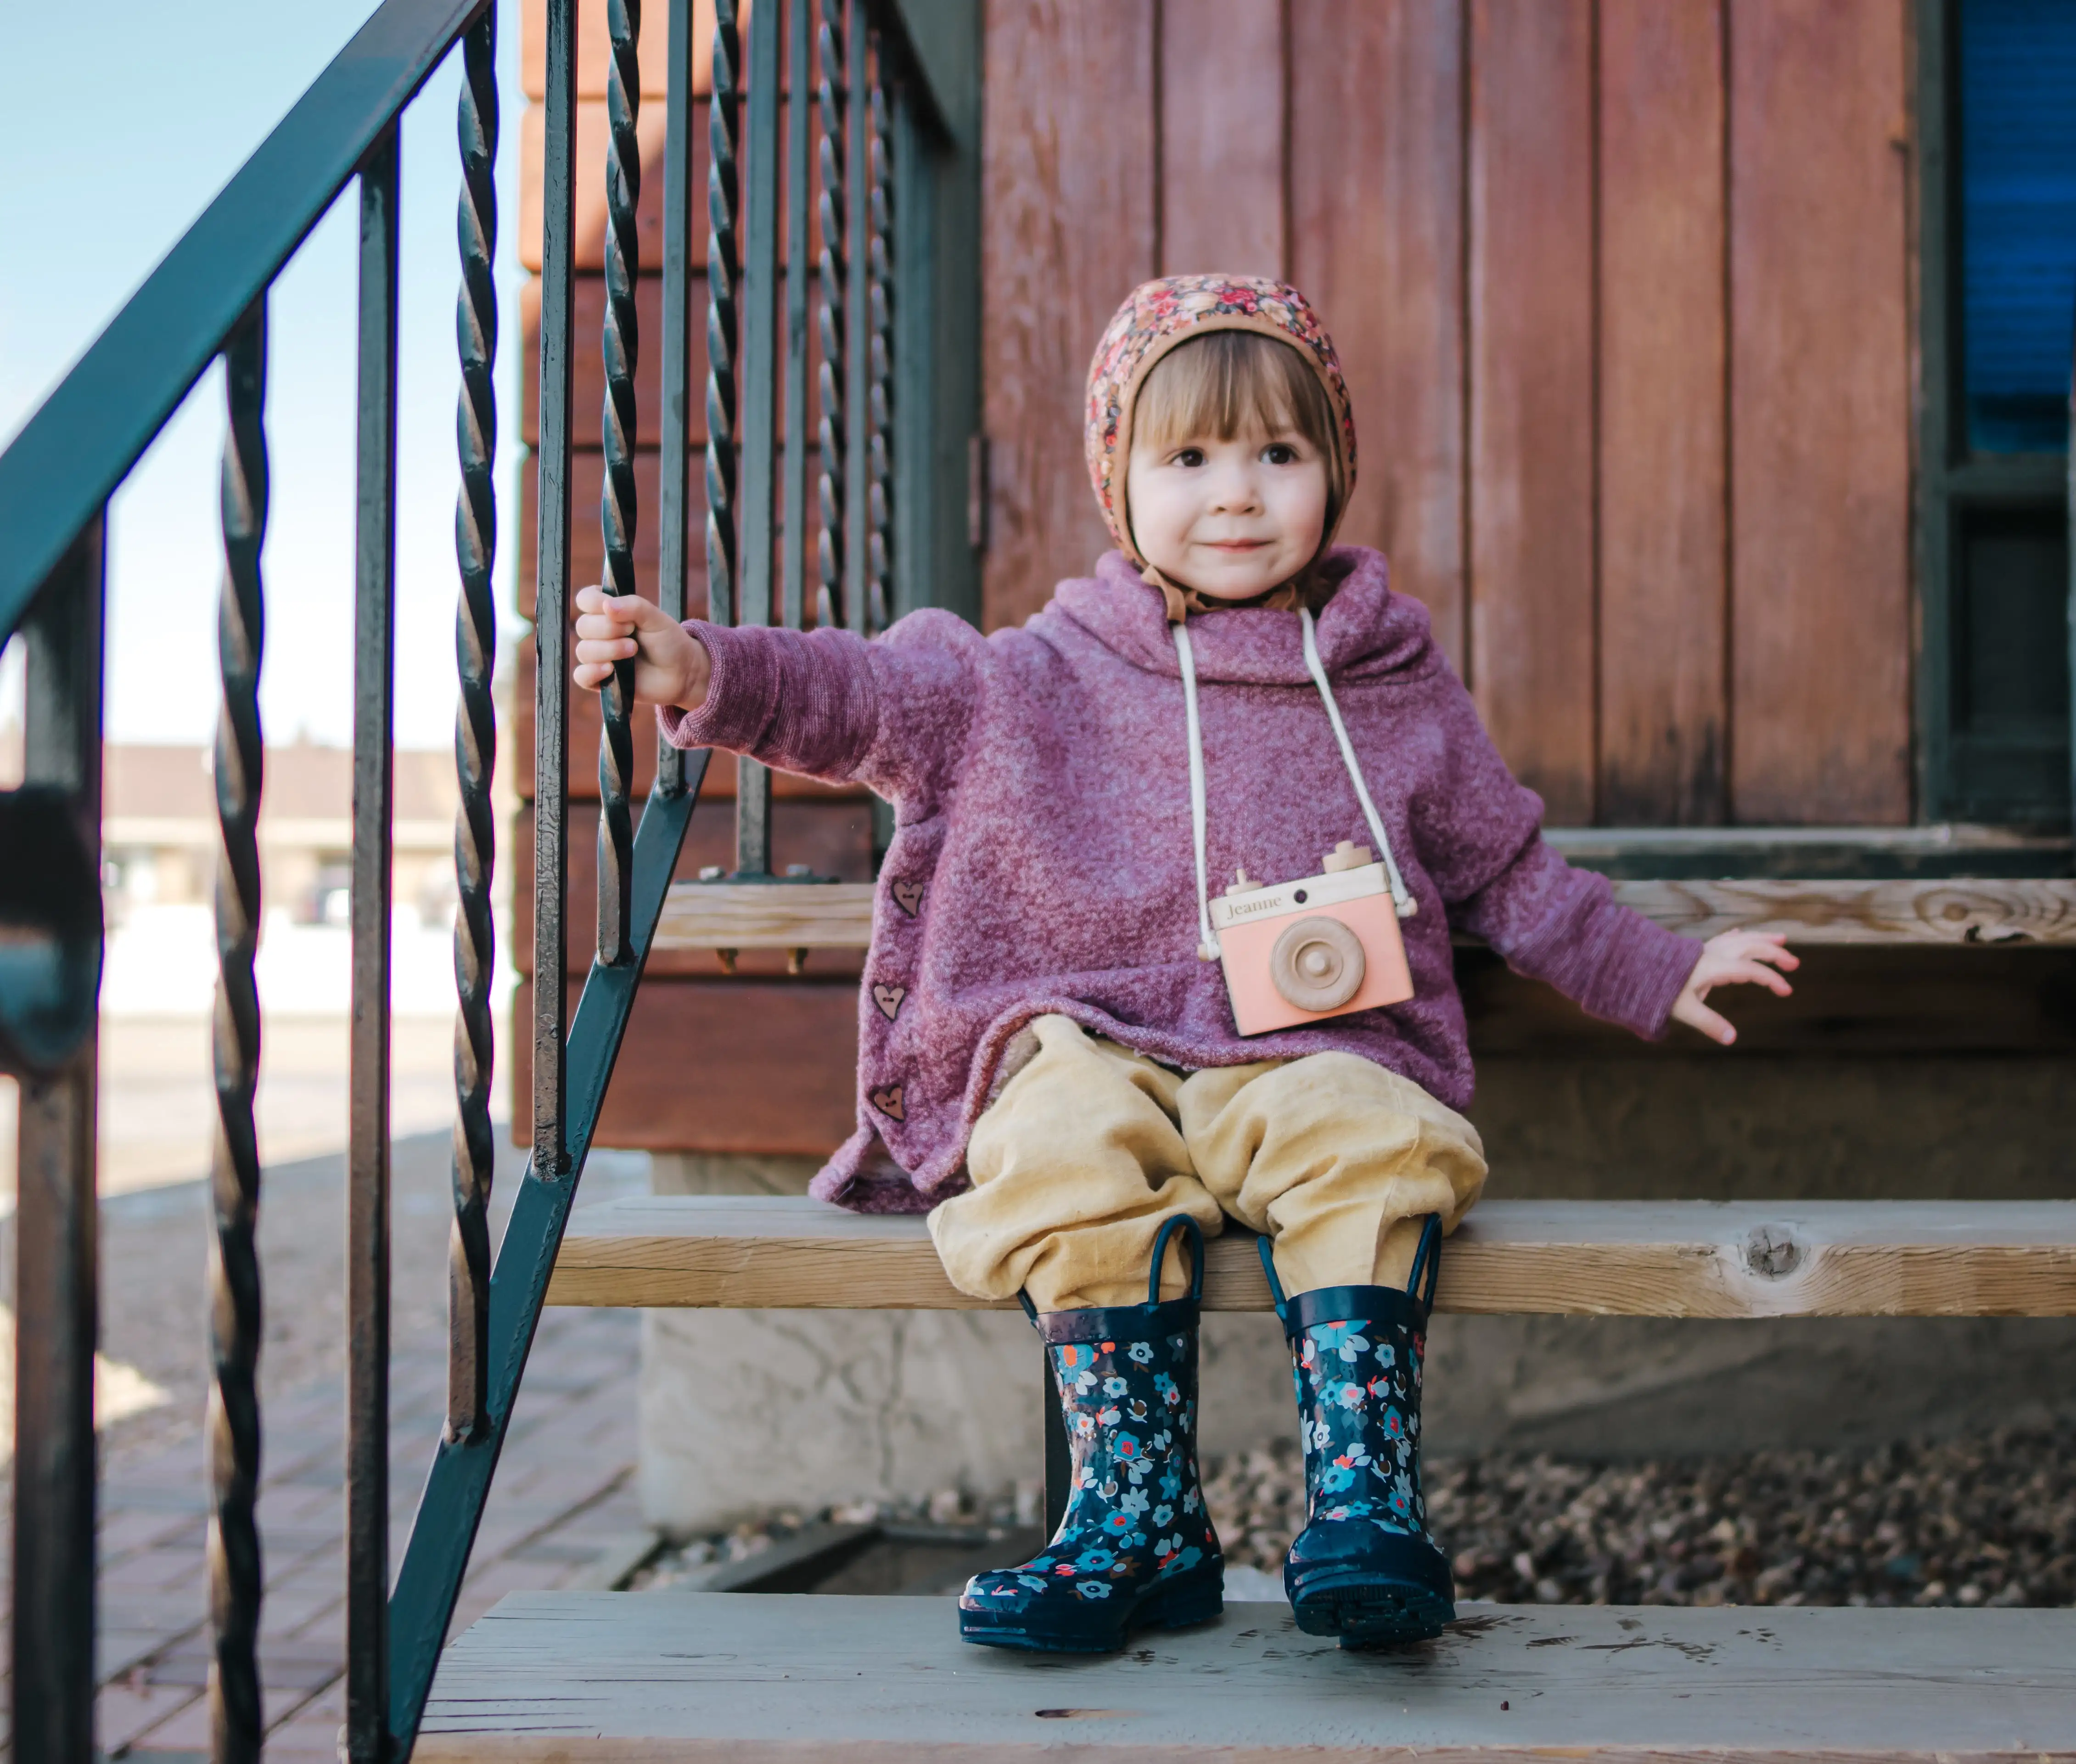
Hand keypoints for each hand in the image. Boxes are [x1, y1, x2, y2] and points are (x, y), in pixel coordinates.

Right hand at [571, 586, 708, 707]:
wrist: (682, 672)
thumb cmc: (668, 641)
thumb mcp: (656, 618)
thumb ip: (634, 606)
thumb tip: (607, 605)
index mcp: (610, 611)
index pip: (585, 599)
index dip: (594, 603)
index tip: (614, 610)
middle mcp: (600, 632)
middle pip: (583, 626)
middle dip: (608, 629)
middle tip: (632, 633)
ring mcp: (599, 656)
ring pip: (583, 650)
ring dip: (608, 649)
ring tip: (632, 651)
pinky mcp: (600, 679)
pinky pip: (581, 676)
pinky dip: (592, 672)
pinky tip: (610, 670)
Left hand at [1670, 931, 1797, 1045]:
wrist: (1635, 969)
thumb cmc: (1659, 990)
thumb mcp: (1684, 1009)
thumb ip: (1709, 1023)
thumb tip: (1731, 1039)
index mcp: (1713, 967)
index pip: (1750, 969)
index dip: (1770, 978)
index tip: (1786, 990)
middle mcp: (1712, 955)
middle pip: (1750, 947)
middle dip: (1774, 953)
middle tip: (1794, 964)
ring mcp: (1705, 950)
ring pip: (1739, 939)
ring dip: (1761, 938)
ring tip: (1781, 937)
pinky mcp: (1697, 951)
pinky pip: (1722, 938)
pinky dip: (1736, 936)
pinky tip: (1739, 933)